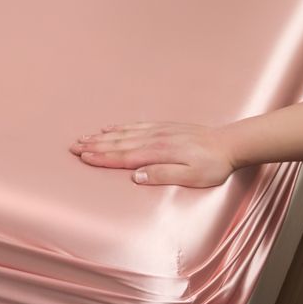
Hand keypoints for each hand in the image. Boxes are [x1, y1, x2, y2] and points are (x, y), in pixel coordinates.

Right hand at [70, 122, 235, 186]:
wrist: (229, 143)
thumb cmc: (212, 165)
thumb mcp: (192, 177)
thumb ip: (163, 176)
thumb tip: (136, 176)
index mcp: (157, 153)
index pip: (123, 157)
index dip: (102, 158)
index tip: (83, 157)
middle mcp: (153, 140)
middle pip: (117, 143)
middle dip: (94, 145)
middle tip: (73, 146)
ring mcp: (157, 131)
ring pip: (123, 134)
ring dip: (102, 136)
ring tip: (84, 137)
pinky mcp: (163, 127)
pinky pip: (135, 126)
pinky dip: (119, 127)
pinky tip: (110, 128)